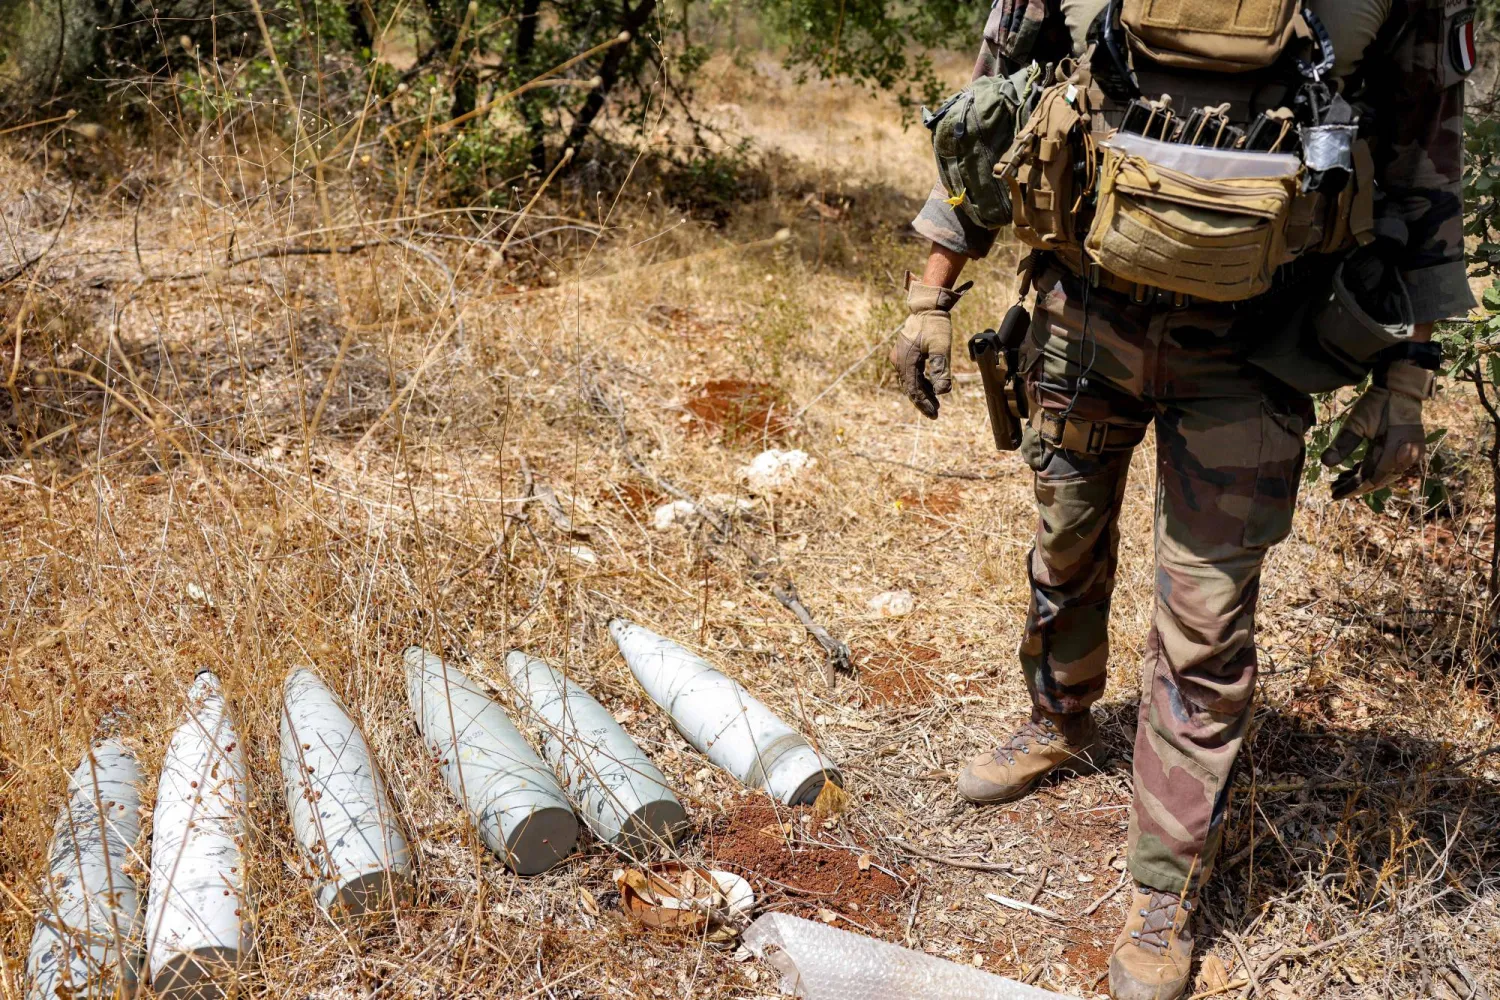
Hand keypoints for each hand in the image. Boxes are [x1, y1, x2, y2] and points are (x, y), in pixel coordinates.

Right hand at [890, 276, 968, 418]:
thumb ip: (941, 369)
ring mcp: (900, 357)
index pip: (914, 389)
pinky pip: (910, 373)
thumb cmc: (935, 325)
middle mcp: (899, 361)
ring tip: (935, 402)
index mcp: (906, 361)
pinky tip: (931, 386)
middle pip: (910, 388)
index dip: (924, 403)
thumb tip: (942, 392)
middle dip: (922, 401)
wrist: (927, 306)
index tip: (934, 414)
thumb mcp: (941, 347)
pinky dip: (920, 381)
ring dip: (922, 392)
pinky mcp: (904, 353)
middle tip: (935, 413)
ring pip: (909, 381)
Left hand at [1320, 360, 1433, 498]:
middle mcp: (1405, 456)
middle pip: (1377, 479)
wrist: (1401, 388)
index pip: (1371, 479)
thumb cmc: (1378, 403)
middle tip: (1333, 489)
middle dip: (1355, 486)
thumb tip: (1325, 464)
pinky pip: (1390, 465)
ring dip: (1363, 478)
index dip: (1352, 489)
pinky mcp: (1409, 448)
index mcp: (1394, 452)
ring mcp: (1410, 453)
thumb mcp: (1357, 422)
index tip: (1334, 495)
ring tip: (1340, 481)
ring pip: (1383, 474)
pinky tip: (1355, 470)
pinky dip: (1372, 468)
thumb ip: (1343, 444)